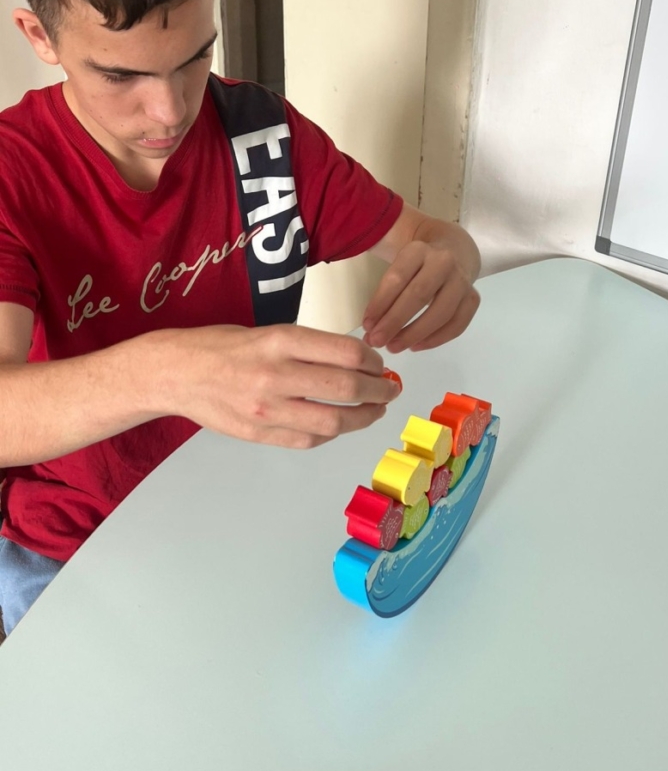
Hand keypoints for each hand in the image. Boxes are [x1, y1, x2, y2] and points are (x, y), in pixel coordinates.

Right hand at [157, 324, 400, 448]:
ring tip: (373, 411)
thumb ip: (306, 346)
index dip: (373, 361)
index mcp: (279, 340)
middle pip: (346, 387)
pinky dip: (331, 433)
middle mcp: (275, 373)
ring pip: (333, 421)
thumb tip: (355, 361)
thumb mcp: (266, 331)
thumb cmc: (221, 347)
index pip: (345, 352)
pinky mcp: (259, 434)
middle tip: (390, 389)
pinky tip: (337, 424)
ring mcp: (266, 408)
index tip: (380, 364)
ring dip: (363, 417)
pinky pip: (308, 440)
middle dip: (379, 391)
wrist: (174, 372)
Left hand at [361, 240, 479, 352]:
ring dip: (415, 335)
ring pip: (441, 313)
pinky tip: (416, 346)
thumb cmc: (417, 263)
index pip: (397, 278)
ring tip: (394, 347)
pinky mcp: (473, 298)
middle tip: (376, 341)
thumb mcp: (399, 264)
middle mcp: (444, 262)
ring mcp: (462, 281)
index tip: (366, 325)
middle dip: (395, 322)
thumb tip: (371, 328)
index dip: (380, 304)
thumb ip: (384, 292)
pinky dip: (436, 339)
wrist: (454, 250)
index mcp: (419, 250)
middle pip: (419, 295)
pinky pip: (457, 324)